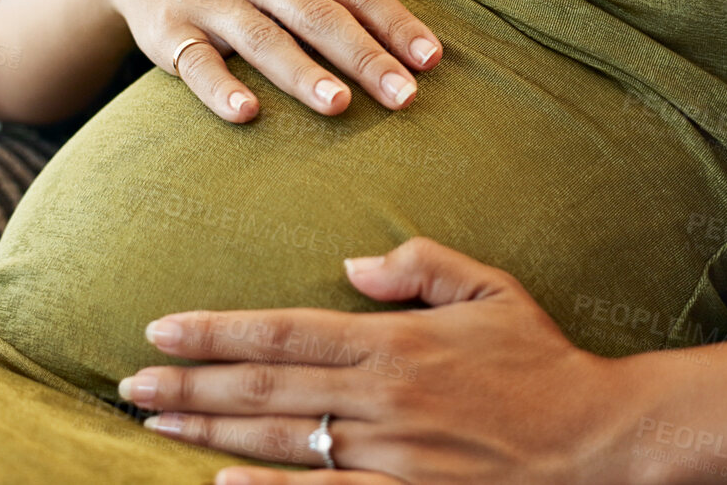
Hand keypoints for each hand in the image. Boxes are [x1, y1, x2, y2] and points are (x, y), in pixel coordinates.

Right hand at [96, 0, 442, 122]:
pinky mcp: (171, 34)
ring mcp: (211, 2)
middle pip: (315, 14)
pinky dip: (219, 88)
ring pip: (261, 38)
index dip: (393, 19)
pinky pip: (196, 63)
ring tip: (338, 106)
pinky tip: (247, 115)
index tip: (431, 58)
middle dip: (361, 55)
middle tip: (404, 96)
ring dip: (299, 72)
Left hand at [121, 238, 648, 484]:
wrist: (597, 440)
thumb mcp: (489, 289)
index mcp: (393, 344)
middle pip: (263, 391)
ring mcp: (390, 458)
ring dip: (209, 434)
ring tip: (154, 424)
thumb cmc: (541, 361)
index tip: (160, 329)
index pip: (282, 333)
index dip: (215, 332)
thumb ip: (418, 267)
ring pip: (279, 444)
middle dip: (189, 387)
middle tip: (129, 384)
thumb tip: (349, 268)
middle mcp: (380, 401)